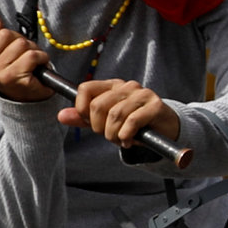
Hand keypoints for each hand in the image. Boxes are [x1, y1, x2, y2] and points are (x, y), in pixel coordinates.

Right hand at [0, 5, 55, 102]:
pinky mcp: (13, 78)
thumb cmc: (14, 66)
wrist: (28, 96)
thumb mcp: (0, 46)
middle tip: (22, 54)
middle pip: (5, 34)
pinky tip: (38, 66)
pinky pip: (31, 55)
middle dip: (20, 40)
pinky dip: (41, 58)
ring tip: (30, 62)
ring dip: (32, 50)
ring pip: (20, 44)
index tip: (4, 39)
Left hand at [62, 76, 180, 147]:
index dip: (82, 109)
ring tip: (122, 140)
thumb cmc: (134, 124)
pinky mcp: (155, 106)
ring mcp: (142, 94)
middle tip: (110, 136)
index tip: (91, 123)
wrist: (165, 129)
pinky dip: (127, 136)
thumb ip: (84, 118)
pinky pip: (133, 121)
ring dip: (114, 135)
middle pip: (98, 106)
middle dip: (100, 128)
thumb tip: (61, 116)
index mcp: (112, 86)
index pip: (85, 89)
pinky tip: (130, 140)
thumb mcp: (106, 122)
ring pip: (115, 115)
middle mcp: (127, 86)